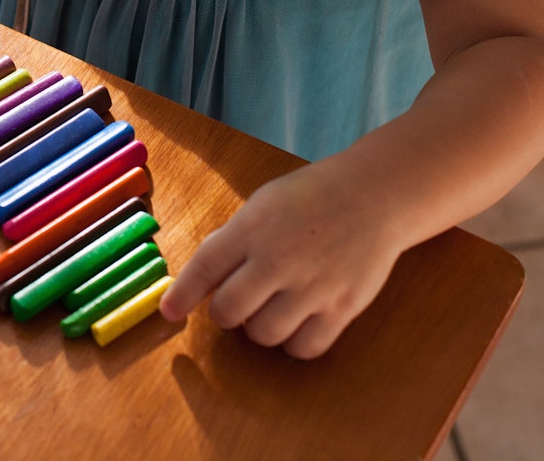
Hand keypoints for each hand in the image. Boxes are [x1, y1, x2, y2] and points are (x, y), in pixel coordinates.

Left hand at [159, 162, 404, 358]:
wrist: (374, 196)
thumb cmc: (311, 197)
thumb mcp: (262, 204)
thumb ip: (233, 240)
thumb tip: (205, 280)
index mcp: (252, 228)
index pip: (204, 268)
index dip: (181, 294)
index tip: (169, 312)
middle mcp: (279, 259)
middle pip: (228, 311)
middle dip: (224, 311)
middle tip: (235, 301)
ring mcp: (312, 286)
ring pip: (263, 334)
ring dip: (259, 327)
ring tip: (271, 306)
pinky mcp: (342, 308)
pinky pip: (304, 348)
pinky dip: (294, 342)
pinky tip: (297, 322)